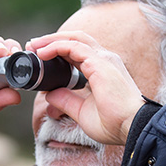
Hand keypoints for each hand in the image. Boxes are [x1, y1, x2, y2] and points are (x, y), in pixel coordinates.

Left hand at [27, 31, 144, 144]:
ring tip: (34, 45)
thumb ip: (66, 101)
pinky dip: (56, 46)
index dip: (58, 50)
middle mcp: (105, 60)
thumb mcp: (82, 112)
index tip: (39, 56)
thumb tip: (49, 95)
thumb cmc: (114, 124)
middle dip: (52, 39)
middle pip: (75, 39)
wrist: (132, 127)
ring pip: (73, 38)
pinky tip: (43, 53)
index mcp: (102, 69)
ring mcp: (104, 59)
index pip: (77, 51)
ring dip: (51, 40)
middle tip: (32, 45)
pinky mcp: (100, 63)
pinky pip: (73, 47)